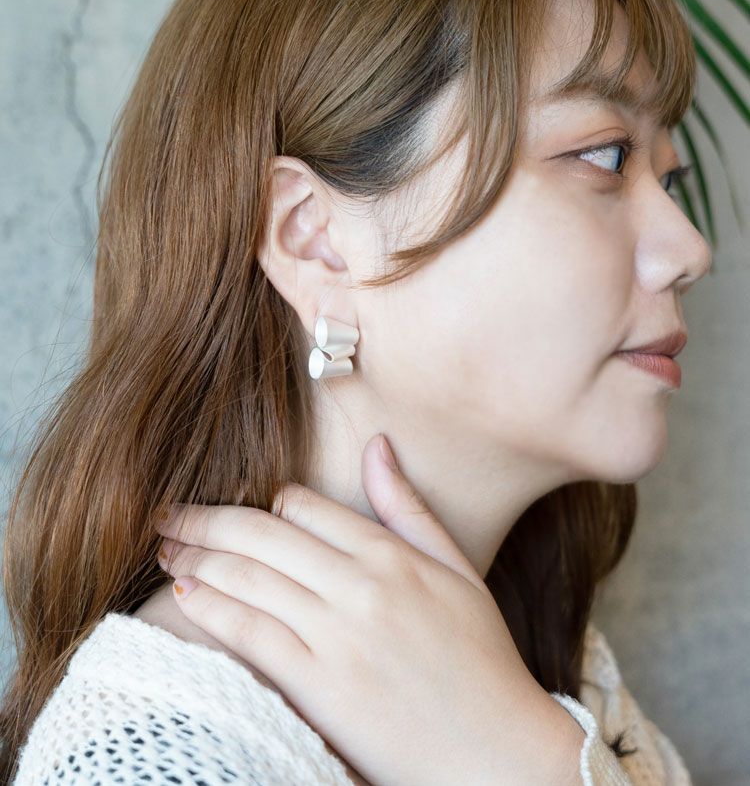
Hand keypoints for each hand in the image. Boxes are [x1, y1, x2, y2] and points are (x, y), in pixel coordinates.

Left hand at [154, 433, 583, 785]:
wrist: (497, 753)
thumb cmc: (481, 659)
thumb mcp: (457, 570)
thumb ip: (409, 507)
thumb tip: (376, 444)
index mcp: (393, 555)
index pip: (306, 506)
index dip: (266, 505)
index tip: (241, 512)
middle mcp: (361, 586)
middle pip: (263, 535)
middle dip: (206, 519)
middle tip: (168, 514)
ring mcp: (339, 635)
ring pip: (249, 578)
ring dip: (196, 556)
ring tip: (164, 547)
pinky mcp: (321, 685)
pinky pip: (251, 633)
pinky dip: (210, 608)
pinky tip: (182, 593)